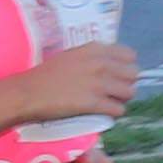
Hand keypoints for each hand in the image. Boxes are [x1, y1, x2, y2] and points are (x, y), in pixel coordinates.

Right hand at [17, 40, 142, 129]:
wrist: (29, 92)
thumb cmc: (47, 74)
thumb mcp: (72, 56)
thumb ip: (92, 57)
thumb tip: (110, 65)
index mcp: (95, 49)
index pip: (129, 55)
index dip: (126, 67)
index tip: (119, 75)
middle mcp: (100, 63)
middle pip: (133, 74)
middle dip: (126, 83)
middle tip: (115, 91)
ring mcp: (98, 83)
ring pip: (129, 92)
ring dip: (122, 99)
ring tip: (110, 102)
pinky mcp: (94, 103)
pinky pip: (118, 109)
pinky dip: (114, 113)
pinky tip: (104, 112)